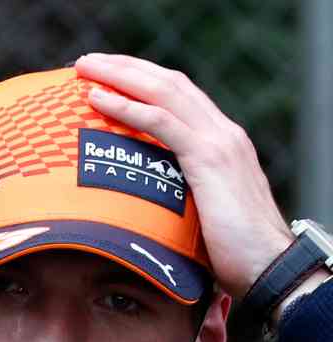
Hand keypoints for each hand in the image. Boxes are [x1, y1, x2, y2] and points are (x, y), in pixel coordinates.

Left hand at [74, 52, 291, 300]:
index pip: (179, 96)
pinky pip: (161, 122)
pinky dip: (127, 107)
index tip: (107, 76)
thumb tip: (138, 208)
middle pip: (169, 83)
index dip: (142, 81)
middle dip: (126, 68)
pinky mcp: (209, 158)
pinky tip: (98, 100)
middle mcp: (223, 132)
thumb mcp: (198, 215)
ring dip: (120, 77)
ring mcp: (218, 142)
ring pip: (163, 92)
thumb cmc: (232, 254)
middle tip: (87, 63)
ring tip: (85, 70)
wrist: (268, 267)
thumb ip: (175, 198)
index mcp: (221, 142)